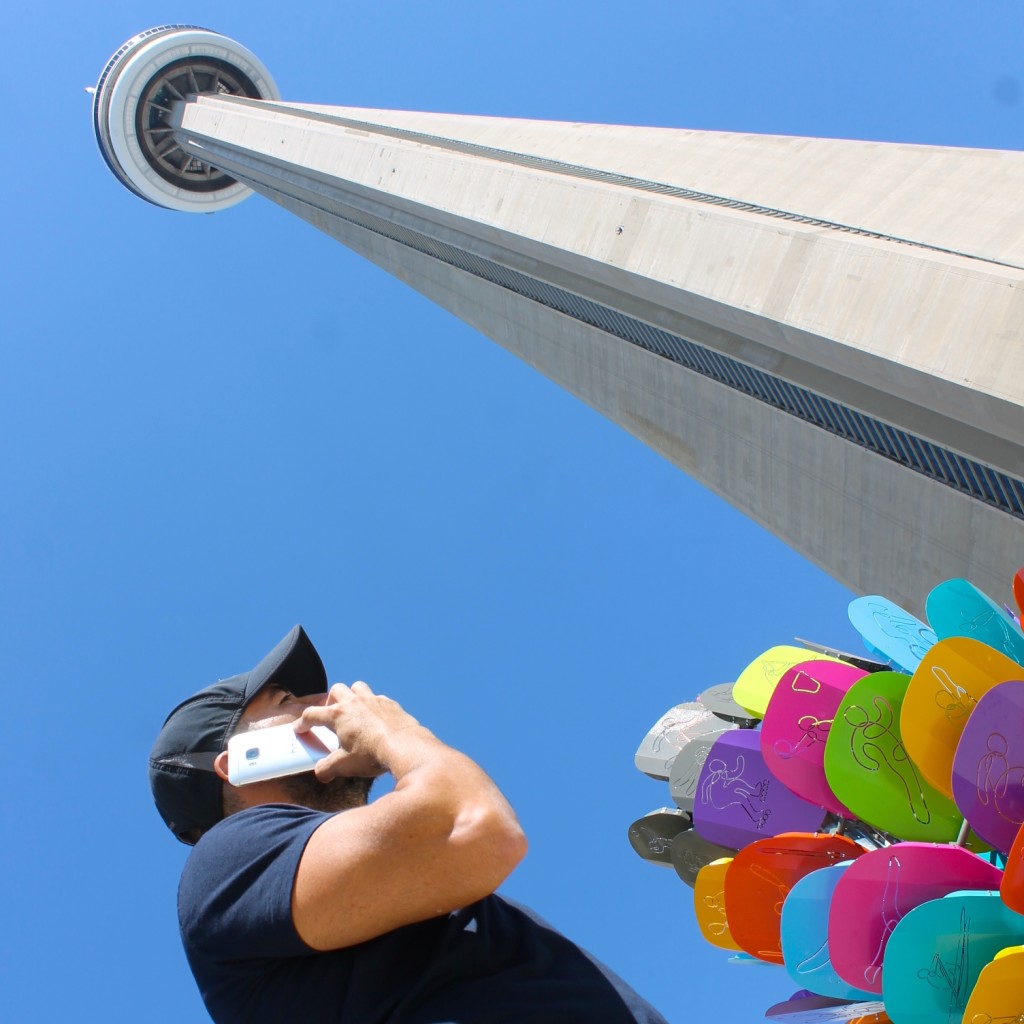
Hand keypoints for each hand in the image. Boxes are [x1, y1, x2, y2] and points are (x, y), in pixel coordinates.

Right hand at [295, 681, 420, 781]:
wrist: (405, 746)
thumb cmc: (372, 755)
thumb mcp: (344, 765)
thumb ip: (327, 768)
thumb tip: (320, 773)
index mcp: (338, 715)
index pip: (312, 714)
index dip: (303, 722)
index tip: (300, 728)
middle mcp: (354, 702)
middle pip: (336, 690)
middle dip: (330, 702)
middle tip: (331, 716)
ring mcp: (373, 700)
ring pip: (357, 687)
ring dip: (352, 696)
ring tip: (354, 711)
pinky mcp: (390, 703)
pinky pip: (377, 698)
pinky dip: (373, 705)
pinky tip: (376, 719)